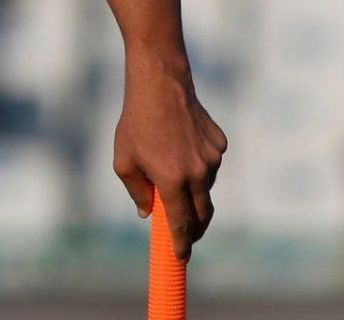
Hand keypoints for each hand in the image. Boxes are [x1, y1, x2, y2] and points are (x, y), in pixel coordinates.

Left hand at [113, 61, 226, 260]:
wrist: (160, 85)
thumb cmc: (136, 123)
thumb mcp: (123, 160)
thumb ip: (137, 191)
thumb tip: (148, 213)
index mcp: (173, 180)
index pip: (181, 224)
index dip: (182, 245)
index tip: (181, 259)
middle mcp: (198, 173)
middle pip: (202, 214)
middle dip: (194, 230)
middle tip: (184, 237)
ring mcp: (213, 159)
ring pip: (206, 188)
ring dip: (193, 193)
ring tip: (172, 175)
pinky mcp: (220, 145)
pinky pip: (210, 166)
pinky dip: (199, 169)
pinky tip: (182, 150)